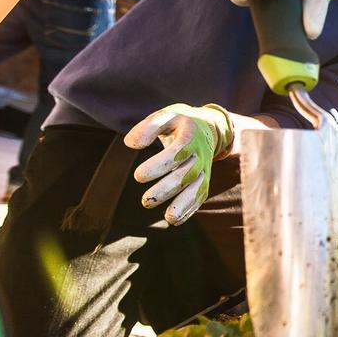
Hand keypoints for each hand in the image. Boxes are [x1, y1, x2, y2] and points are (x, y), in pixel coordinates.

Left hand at [123, 103, 234, 225]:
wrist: (206, 128)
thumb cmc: (178, 123)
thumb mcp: (165, 116)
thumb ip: (148, 127)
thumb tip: (131, 143)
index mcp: (190, 135)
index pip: (177, 152)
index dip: (159, 165)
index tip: (138, 176)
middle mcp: (200, 154)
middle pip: (186, 175)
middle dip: (167, 189)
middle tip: (145, 201)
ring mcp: (204, 169)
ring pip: (197, 189)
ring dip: (184, 204)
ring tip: (168, 218)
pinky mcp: (204, 181)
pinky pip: (200, 198)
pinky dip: (190, 210)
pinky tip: (175, 220)